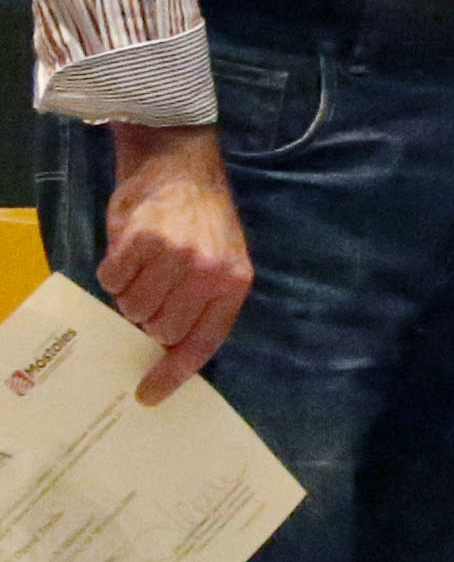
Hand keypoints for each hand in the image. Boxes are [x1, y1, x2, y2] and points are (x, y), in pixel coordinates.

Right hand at [99, 122, 247, 394]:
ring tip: (146, 265)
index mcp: (233, 283)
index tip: (150, 395)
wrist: (181, 166)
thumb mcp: (223, 260)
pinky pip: (112, 281)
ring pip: (133, 308)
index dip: (174, 373)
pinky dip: (114, 272)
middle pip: (160, 330)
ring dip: (132, 293)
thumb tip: (170, 353)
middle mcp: (207, 273)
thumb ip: (205, 303)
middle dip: (151, 318)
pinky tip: (130, 251)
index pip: (204, 342)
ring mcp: (173, 257)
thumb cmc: (203, 219)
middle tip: (156, 288)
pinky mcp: (140, 242)